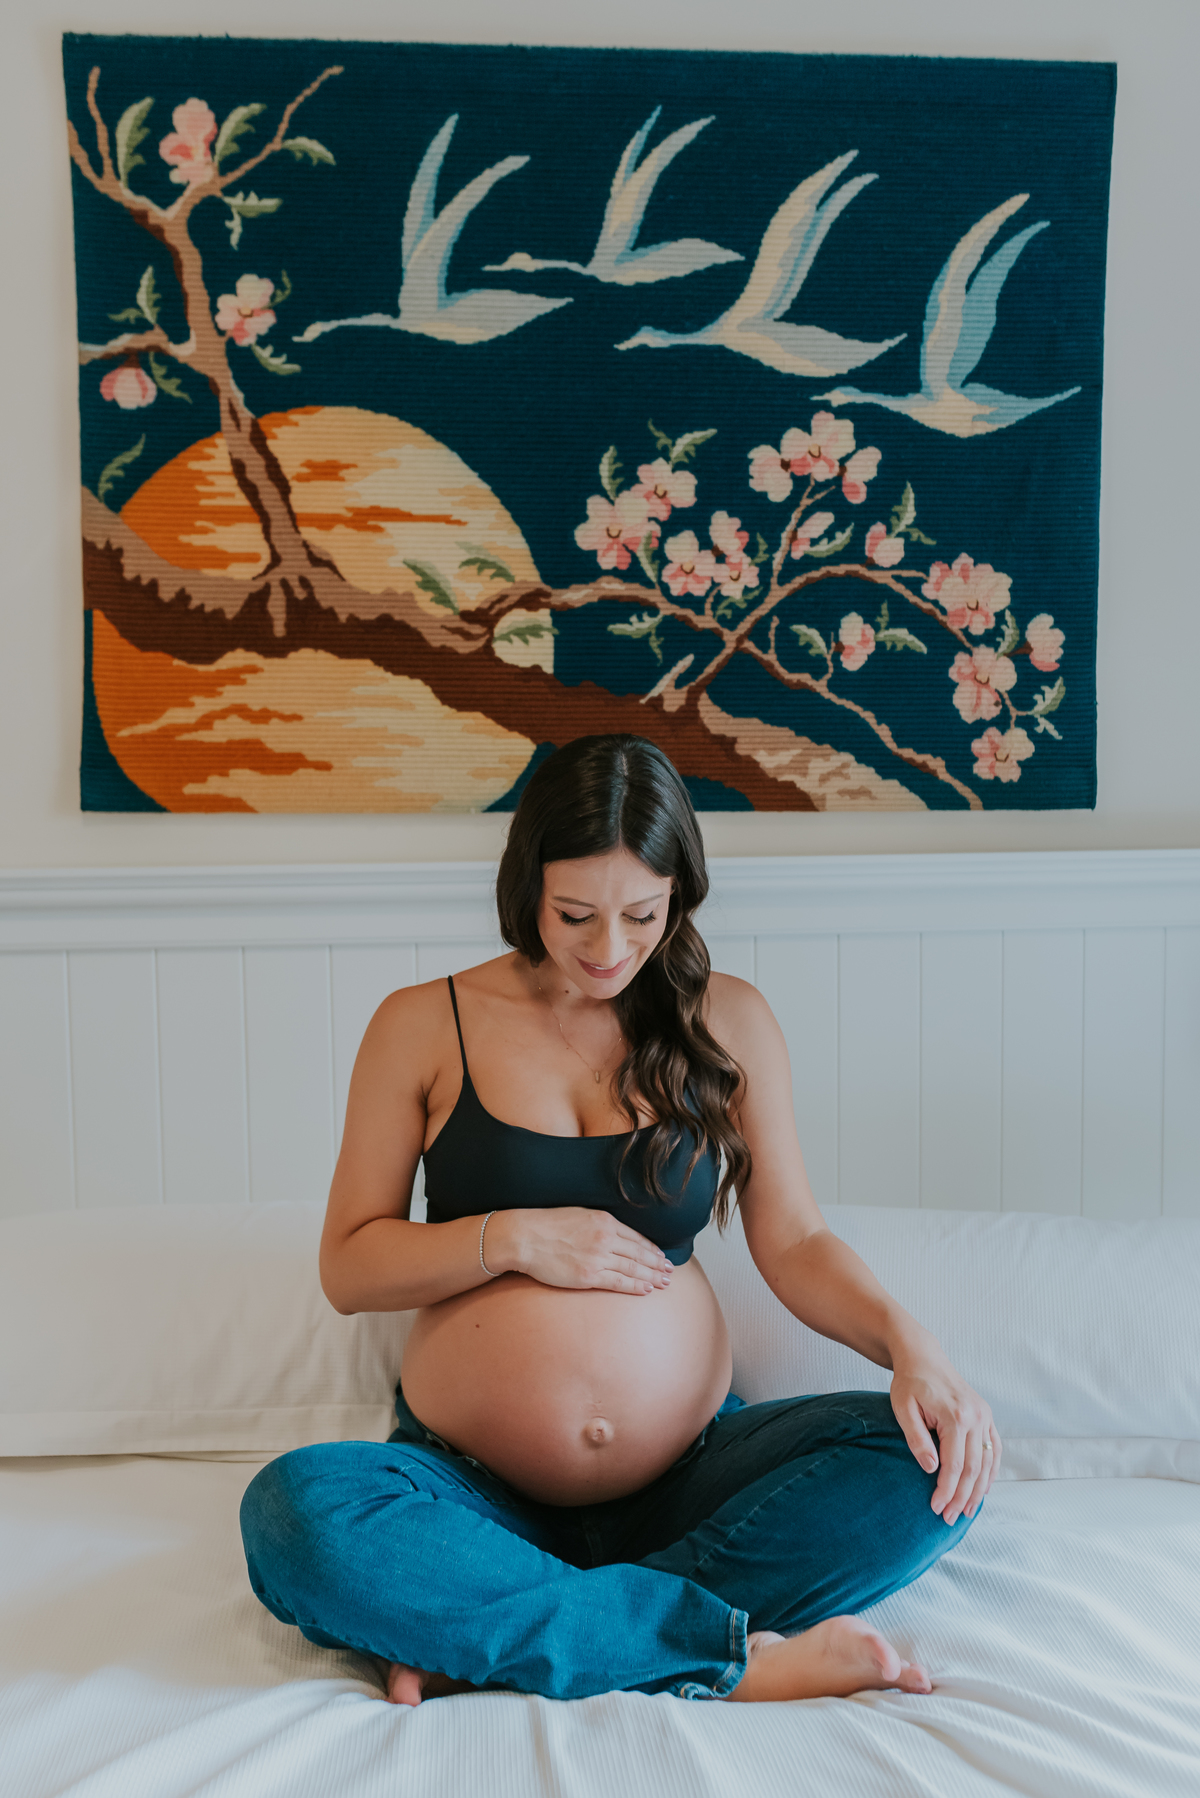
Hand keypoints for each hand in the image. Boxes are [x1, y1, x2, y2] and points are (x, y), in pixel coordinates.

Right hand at [487, 1208, 672, 1294]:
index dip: (651, 1248)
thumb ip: (598, 1223)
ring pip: (632, 1268)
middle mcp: (605, 1238)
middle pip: (639, 1253)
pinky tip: (645, 1290)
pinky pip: (618, 1282)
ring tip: (663, 1283)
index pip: (635, 1237)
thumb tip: (613, 1231)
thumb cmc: (546, 1224)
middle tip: (669, 1272)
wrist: (524, 1237)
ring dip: (651, 1276)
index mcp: (604, 1220)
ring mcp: (598, 1257)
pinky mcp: (588, 1276)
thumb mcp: (578, 1214)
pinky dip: (634, 1286)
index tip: (661, 1256)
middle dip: (657, 1264)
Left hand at [889, 1345, 1000, 1524]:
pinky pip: (994, 1448)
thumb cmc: (909, 1382)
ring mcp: (984, 1415)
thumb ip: (917, 1439)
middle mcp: (976, 1416)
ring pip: (987, 1461)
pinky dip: (991, 1470)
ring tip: (968, 1511)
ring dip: (979, 1489)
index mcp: (956, 1415)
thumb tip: (932, 1469)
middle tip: (950, 1518)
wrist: (923, 1356)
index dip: (946, 1490)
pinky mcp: (986, 1415)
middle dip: (962, 1496)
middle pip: (973, 1467)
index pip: (954, 1464)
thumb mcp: (903, 1408)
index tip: (936, 1509)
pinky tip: (984, 1488)